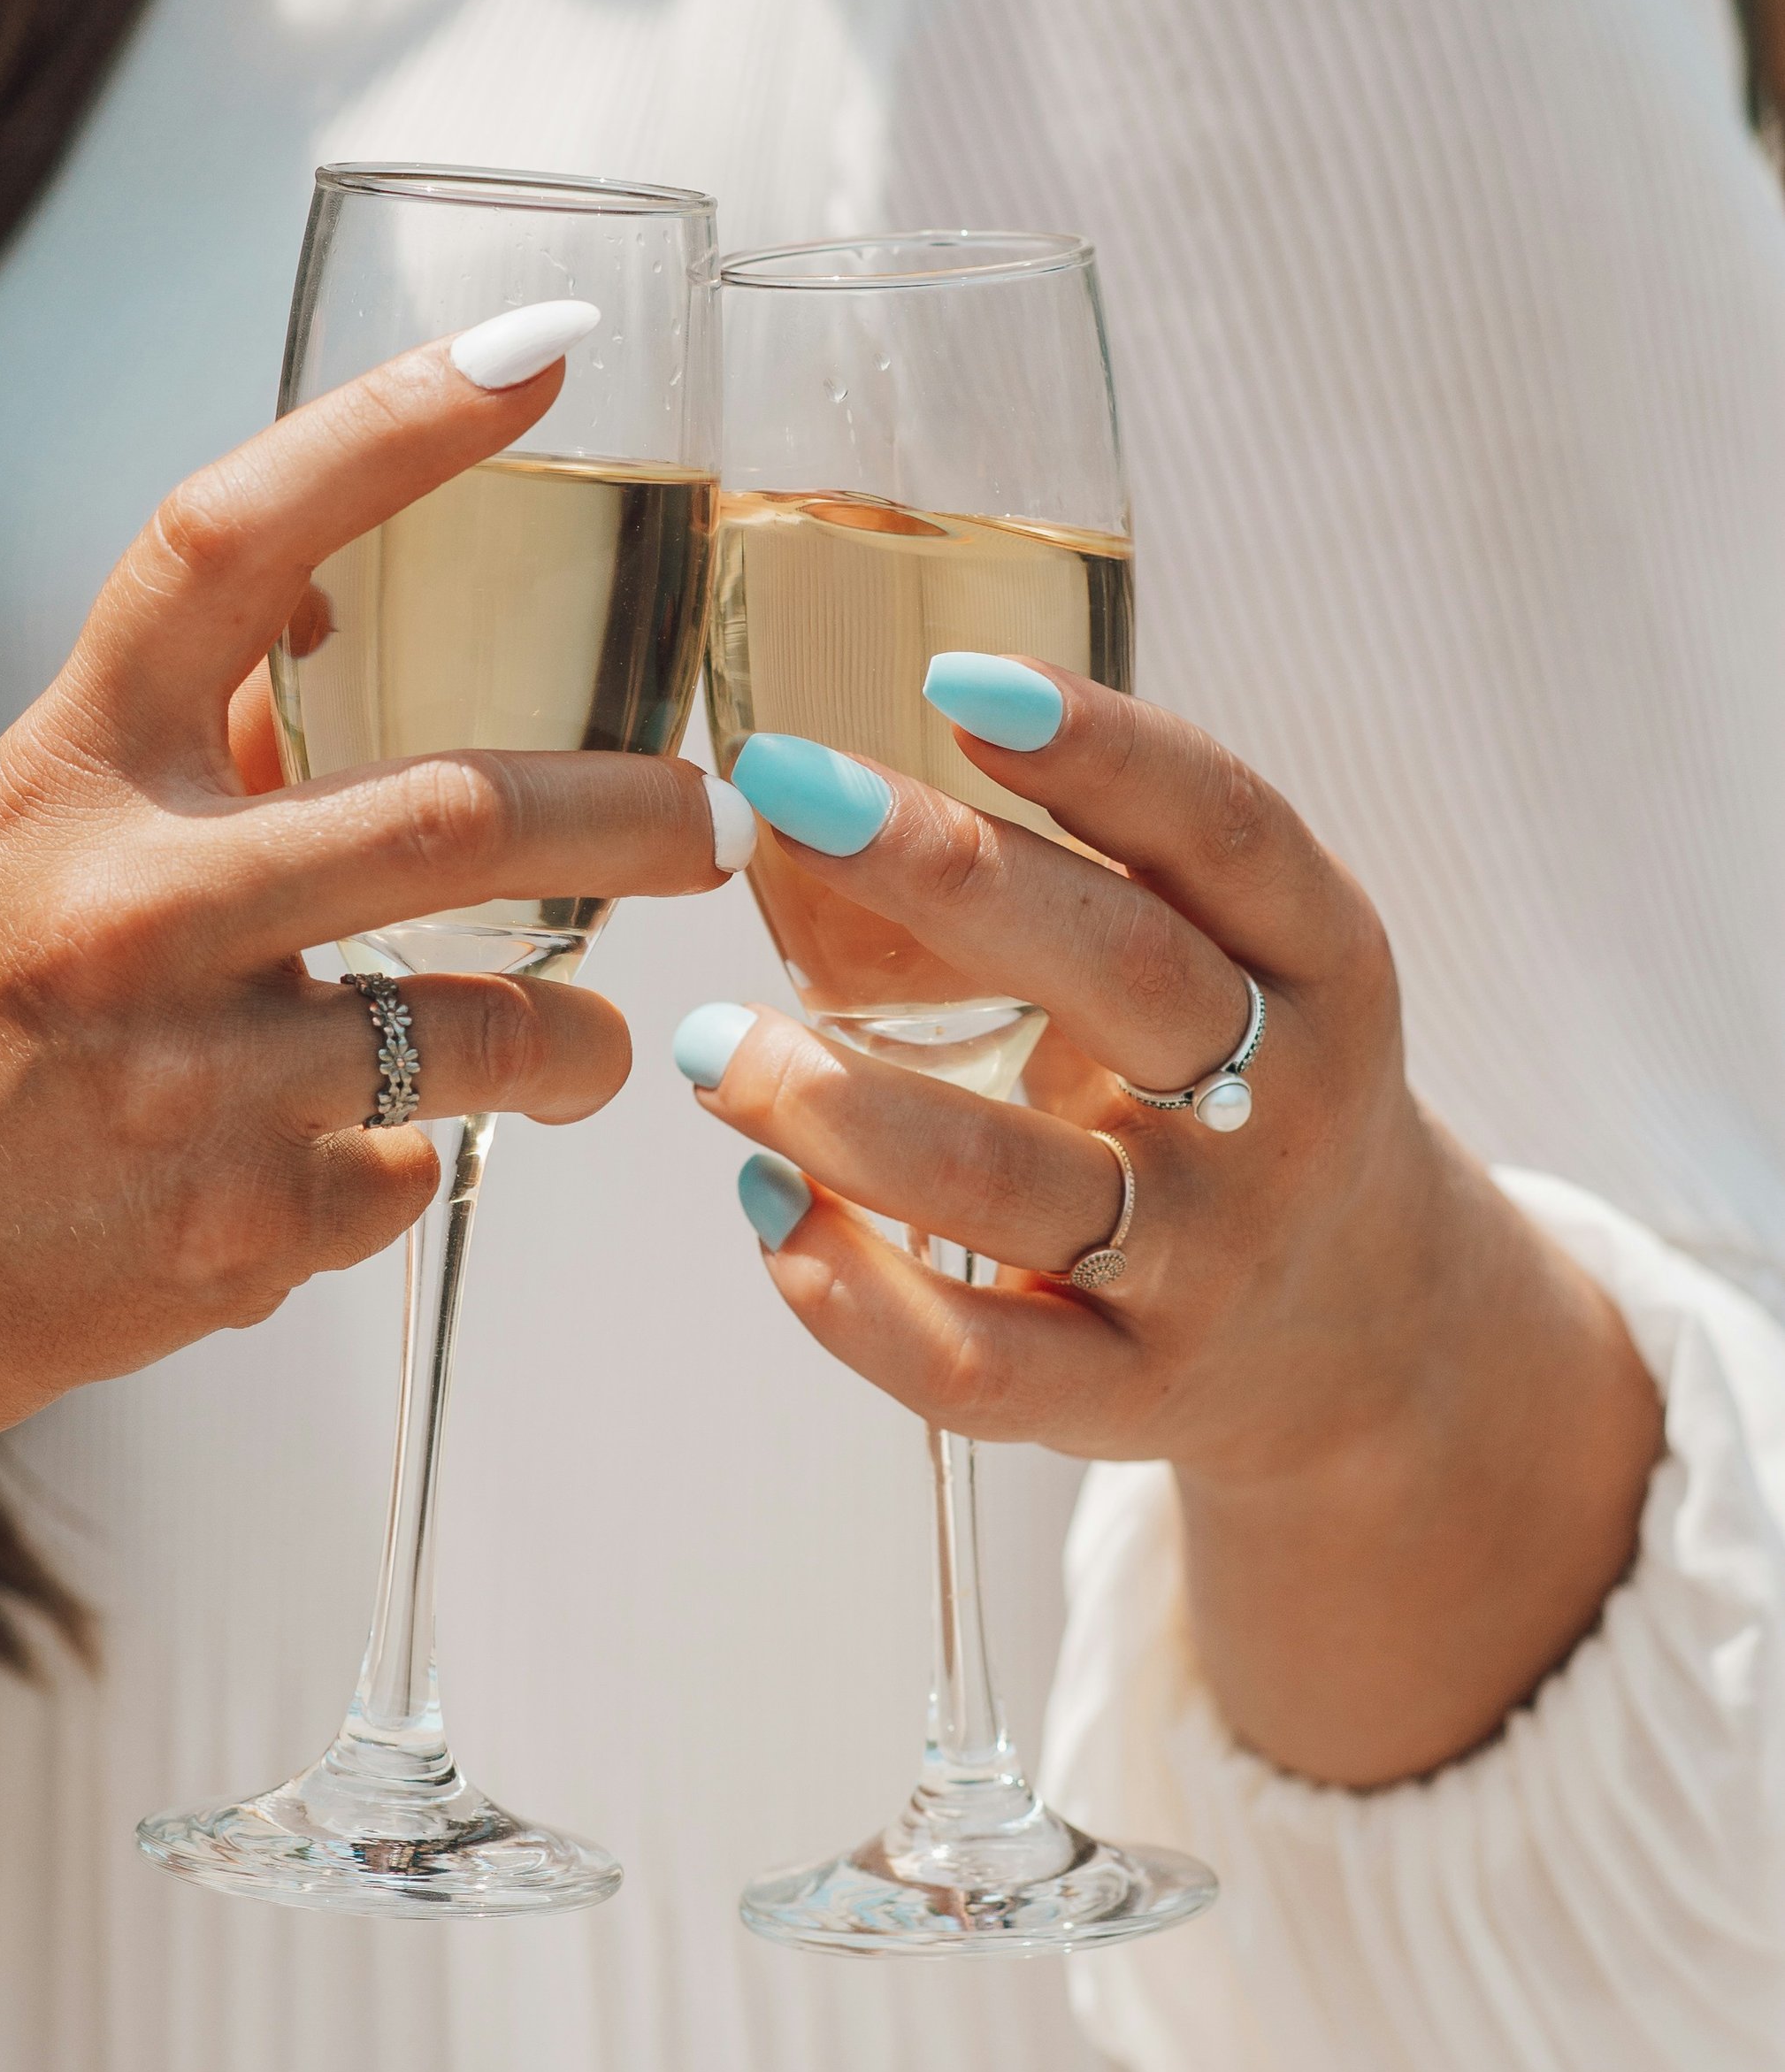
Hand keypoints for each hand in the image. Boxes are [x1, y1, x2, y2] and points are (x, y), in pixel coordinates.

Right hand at [0, 330, 738, 1814]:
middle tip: (716, 822)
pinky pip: (414, 1171)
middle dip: (637, 816)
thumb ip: (176, 755)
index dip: (394, 431)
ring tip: (591, 1048)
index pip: (234, 542)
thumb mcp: (12, 851)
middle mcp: (126, 909)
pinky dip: (414, 1164)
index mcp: (65, 776)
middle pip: (462, 813)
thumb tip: (332, 627)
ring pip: (492, 1028)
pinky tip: (354, 1167)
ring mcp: (186, 1083)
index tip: (538, 355)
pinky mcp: (236, 1235)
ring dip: (580, 1041)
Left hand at [677, 662, 1660, 1786]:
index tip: (957, 674)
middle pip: (1125, 981)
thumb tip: (837, 757)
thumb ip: (1109, 865)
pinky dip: (850, 1293)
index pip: (1230, 834)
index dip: (1106, 751)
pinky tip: (762, 1207)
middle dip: (947, 877)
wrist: (1363, 1335)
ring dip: (839, 1111)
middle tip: (782, 792)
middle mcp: (1285, 1112)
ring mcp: (1208, 1267)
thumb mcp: (1244, 961)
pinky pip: (977, 1361)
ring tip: (709, 1044)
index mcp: (1322, 967)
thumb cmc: (1243, 1086)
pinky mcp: (1129, 1396)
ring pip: (1015, 1187)